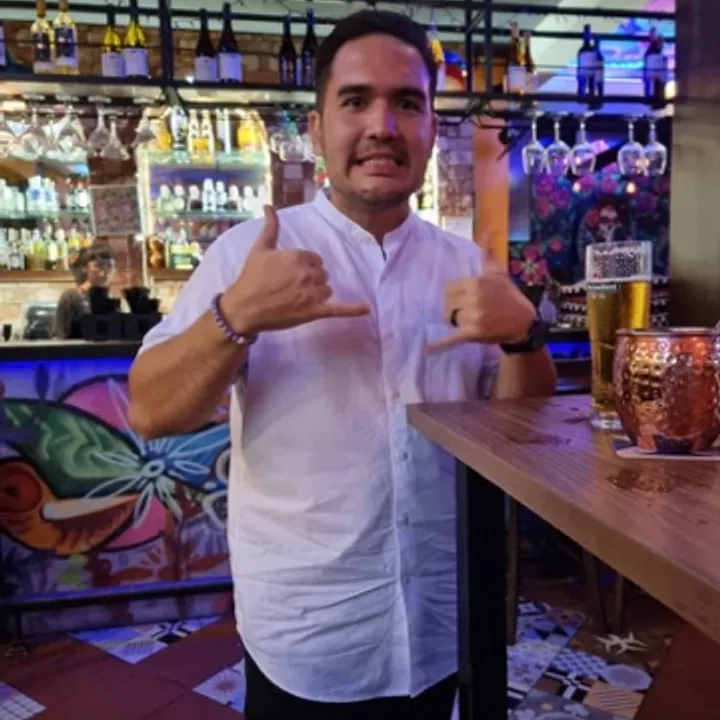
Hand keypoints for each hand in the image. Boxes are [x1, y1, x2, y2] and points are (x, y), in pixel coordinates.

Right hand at [221, 206, 369, 334]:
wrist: (243, 308)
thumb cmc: (250, 278)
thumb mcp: (260, 249)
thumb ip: (270, 227)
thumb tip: (269, 206)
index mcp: (298, 256)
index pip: (315, 259)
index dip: (304, 267)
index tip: (289, 274)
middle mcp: (308, 273)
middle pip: (323, 275)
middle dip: (311, 280)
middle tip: (290, 288)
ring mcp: (312, 293)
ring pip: (327, 290)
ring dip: (317, 294)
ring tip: (297, 300)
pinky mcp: (314, 312)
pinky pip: (338, 309)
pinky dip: (353, 310)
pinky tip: (366, 309)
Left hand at [426, 259, 536, 352]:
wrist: (524, 322)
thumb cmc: (509, 297)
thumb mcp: (498, 273)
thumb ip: (487, 254)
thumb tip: (488, 231)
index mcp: (476, 282)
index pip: (449, 289)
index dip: (454, 296)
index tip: (464, 301)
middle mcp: (473, 298)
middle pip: (447, 305)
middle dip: (454, 309)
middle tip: (469, 313)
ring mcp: (473, 316)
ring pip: (451, 319)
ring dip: (457, 323)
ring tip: (472, 322)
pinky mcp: (473, 333)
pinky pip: (451, 338)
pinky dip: (439, 345)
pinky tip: (427, 349)